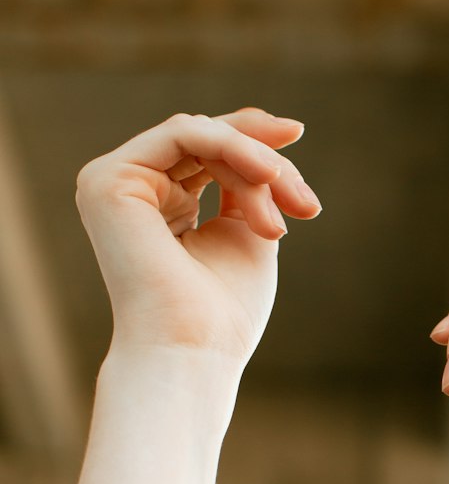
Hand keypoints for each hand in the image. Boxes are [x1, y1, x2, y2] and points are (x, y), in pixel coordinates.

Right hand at [75, 108, 321, 369]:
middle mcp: (132, 189)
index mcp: (160, 204)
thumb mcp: (249, 231)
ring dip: (256, 165)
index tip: (299, 144)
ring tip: (290, 206)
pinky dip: (233, 148)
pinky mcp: (109, 179)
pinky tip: (267, 176)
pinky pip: (184, 134)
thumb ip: (251, 185)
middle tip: (305, 204)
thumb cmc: (225, 310)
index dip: (256, 144)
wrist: (195, 349)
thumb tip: (271, 141)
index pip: (209, 153)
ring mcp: (114, 182)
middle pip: (208, 140)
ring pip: (201, 135)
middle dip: (267, 163)